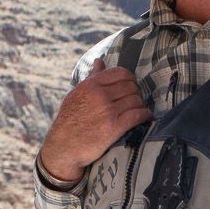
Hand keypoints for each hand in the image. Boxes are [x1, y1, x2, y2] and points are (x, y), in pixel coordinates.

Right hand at [39, 58, 152, 183]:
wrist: (63, 148)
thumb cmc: (69, 121)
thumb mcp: (76, 95)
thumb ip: (91, 78)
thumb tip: (99, 61)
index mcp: (90, 85)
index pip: (121, 73)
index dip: (130, 79)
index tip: (131, 87)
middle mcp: (99, 95)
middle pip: (131, 87)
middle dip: (137, 93)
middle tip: (136, 101)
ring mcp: (107, 111)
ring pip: (136, 101)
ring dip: (141, 106)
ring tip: (140, 111)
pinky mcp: (113, 127)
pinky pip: (138, 115)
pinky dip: (145, 116)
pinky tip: (146, 118)